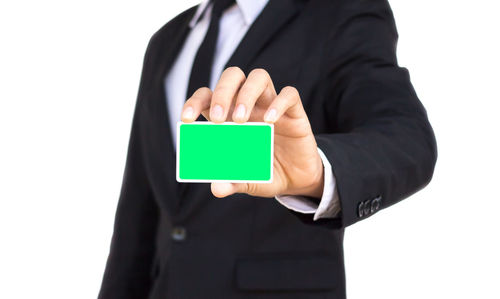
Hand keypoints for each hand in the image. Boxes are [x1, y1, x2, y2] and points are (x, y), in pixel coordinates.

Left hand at [181, 67, 323, 198]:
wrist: (296, 180)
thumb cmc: (265, 173)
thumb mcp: (247, 181)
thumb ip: (232, 182)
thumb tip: (217, 188)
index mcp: (229, 117)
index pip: (207, 96)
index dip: (194, 101)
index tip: (186, 119)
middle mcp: (249, 105)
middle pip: (232, 76)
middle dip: (222, 92)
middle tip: (218, 118)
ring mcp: (271, 105)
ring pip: (259, 77)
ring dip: (246, 94)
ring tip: (241, 120)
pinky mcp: (294, 112)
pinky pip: (289, 94)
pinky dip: (279, 103)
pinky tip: (270, 121)